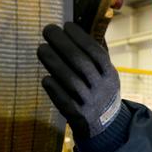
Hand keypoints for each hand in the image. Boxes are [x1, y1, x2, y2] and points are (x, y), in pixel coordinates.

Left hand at [37, 22, 120, 138]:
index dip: (81, 38)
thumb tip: (82, 29)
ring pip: (70, 80)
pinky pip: (63, 99)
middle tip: (48, 30)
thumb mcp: (107, 75)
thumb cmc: (102, 92)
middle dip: (63, 44)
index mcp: (110, 75)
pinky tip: (45, 77)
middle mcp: (101, 88)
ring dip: (53, 62)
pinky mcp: (77, 114)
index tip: (67, 25)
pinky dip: (54, 87)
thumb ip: (97, 56)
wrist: (106, 125)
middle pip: (81, 63)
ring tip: (41, 48)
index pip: (96, 53)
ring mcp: (89, 102)